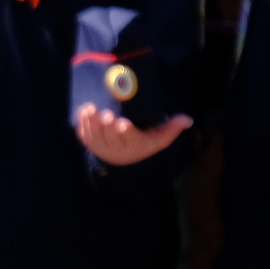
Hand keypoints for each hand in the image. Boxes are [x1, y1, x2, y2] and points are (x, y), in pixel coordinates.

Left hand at [73, 105, 191, 166]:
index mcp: (134, 145)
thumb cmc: (143, 142)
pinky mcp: (89, 141)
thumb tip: (187, 119)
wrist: (122, 159)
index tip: (125, 124)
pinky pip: (84, 134)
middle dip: (108, 126)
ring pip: (94, 135)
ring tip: (90, 109)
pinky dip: (82, 124)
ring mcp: (100, 145)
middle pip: (111, 137)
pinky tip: (83, 112)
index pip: (131, 139)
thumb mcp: (159, 139)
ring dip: (91, 122)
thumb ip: (172, 128)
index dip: (127, 132)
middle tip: (106, 115)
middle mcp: (116, 147)